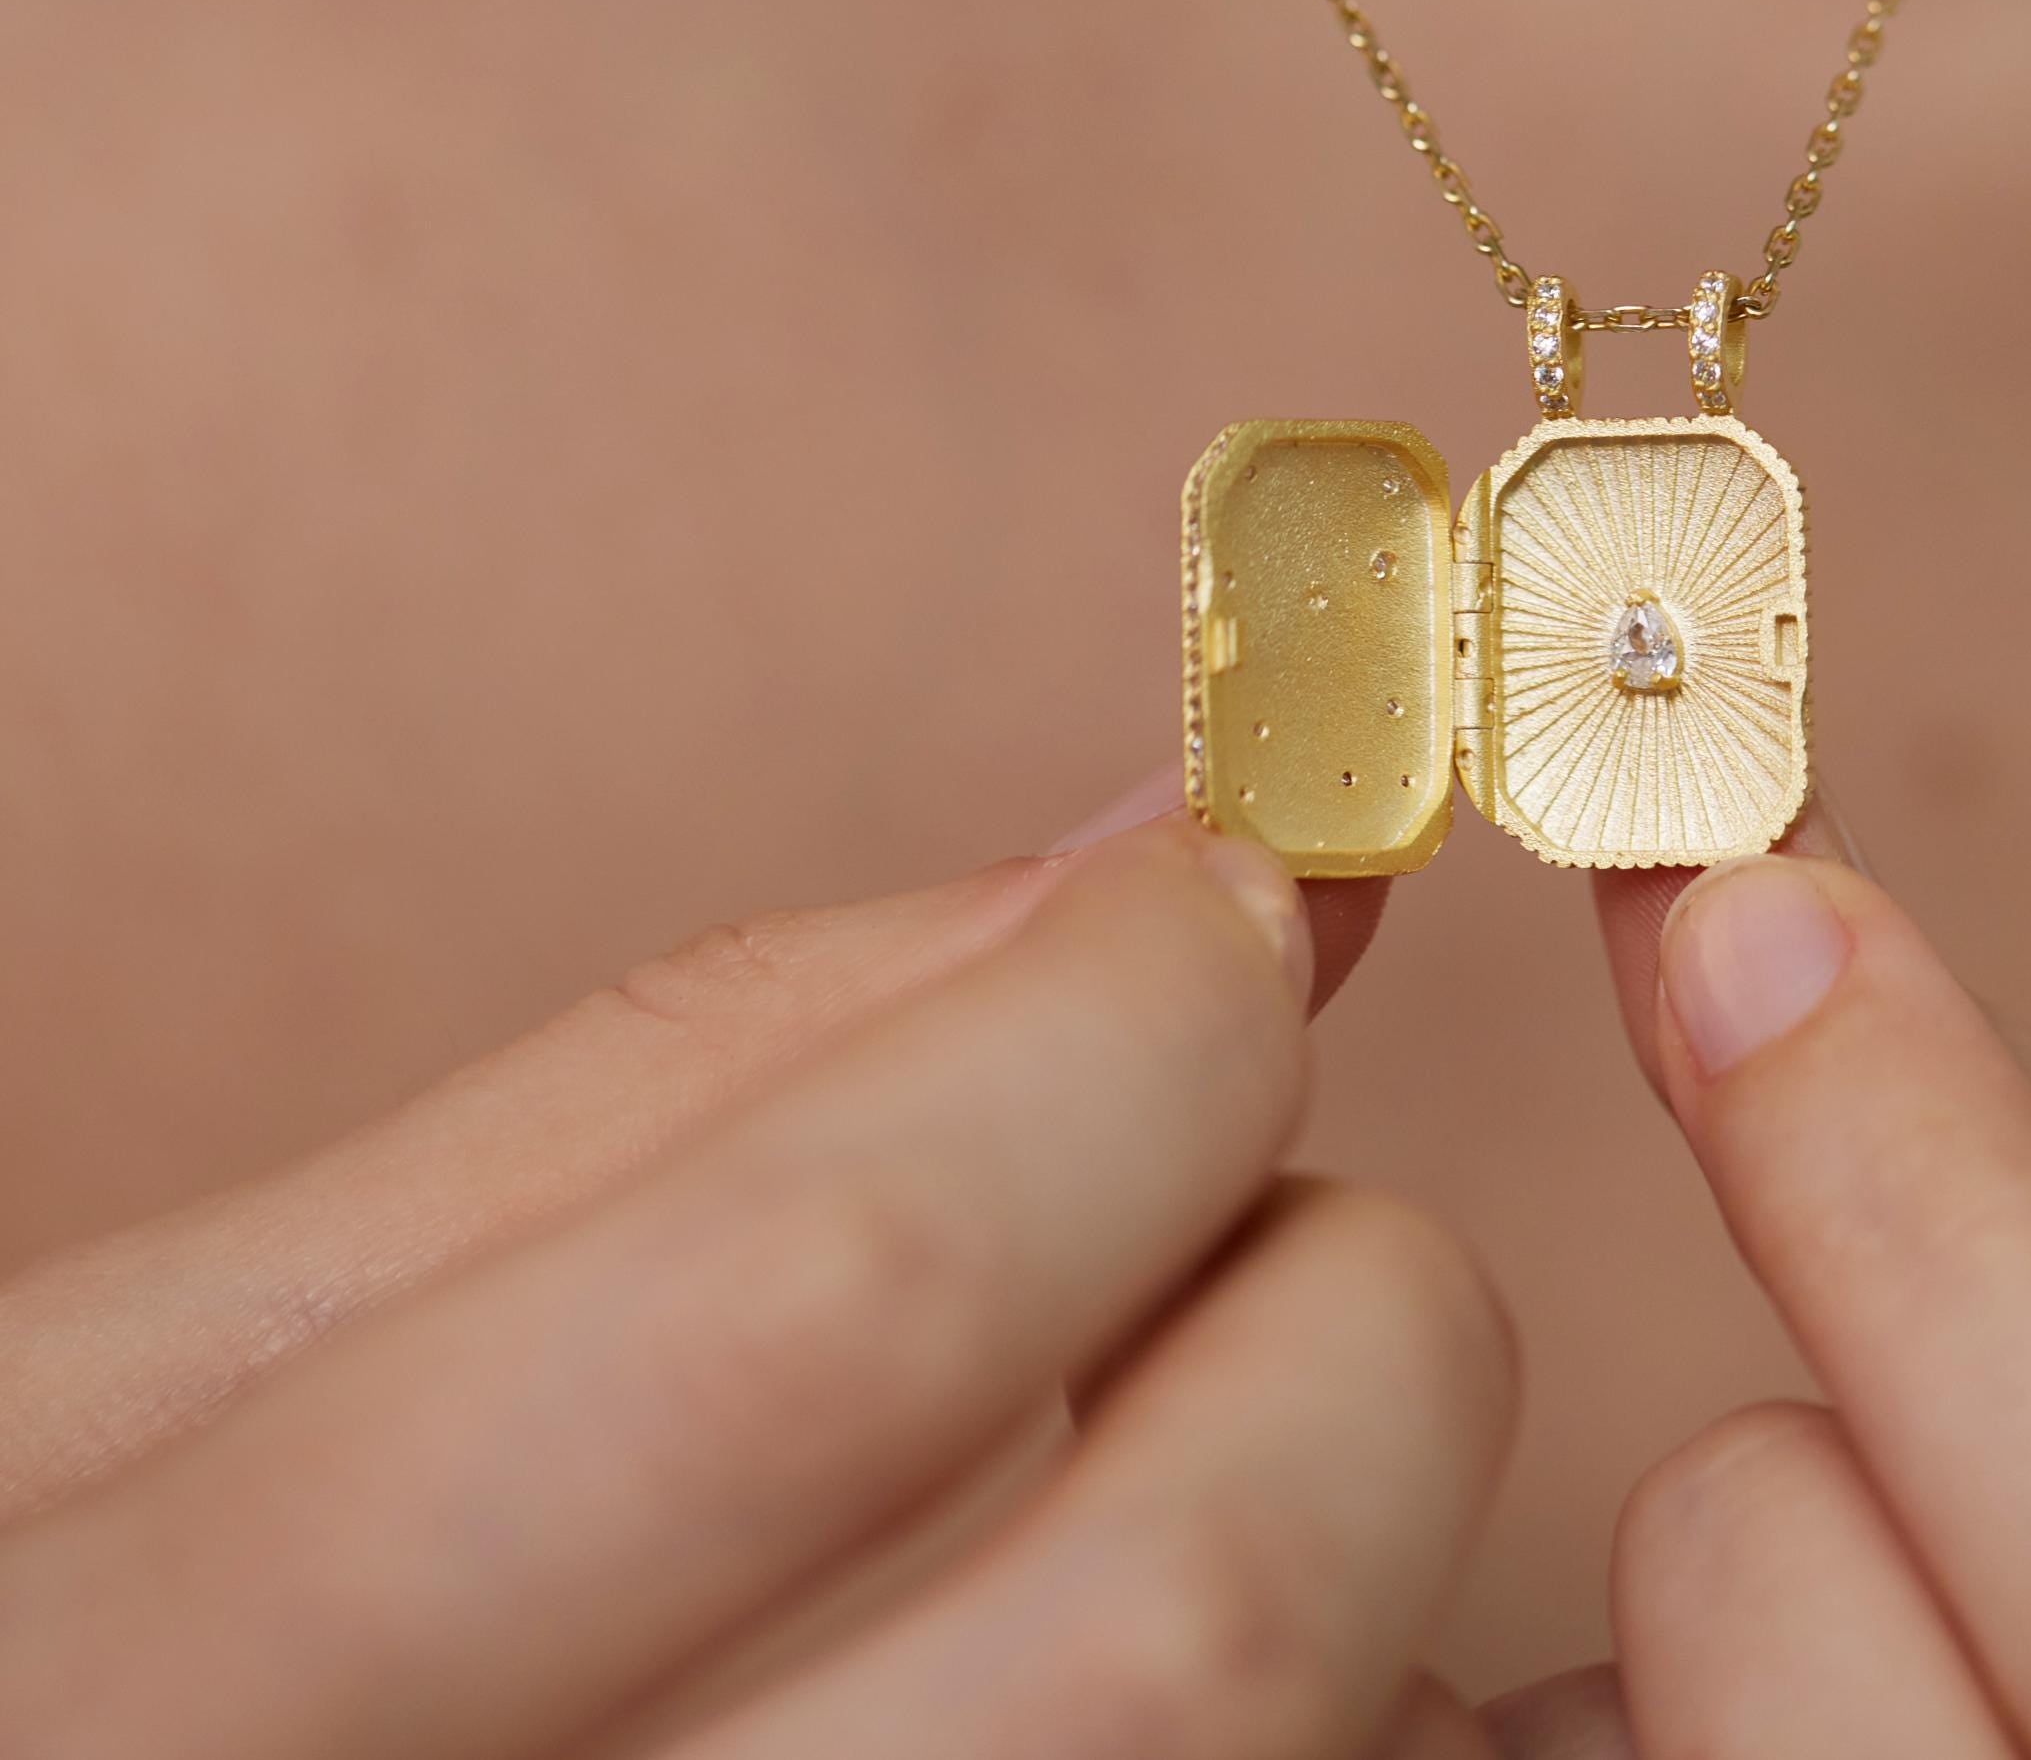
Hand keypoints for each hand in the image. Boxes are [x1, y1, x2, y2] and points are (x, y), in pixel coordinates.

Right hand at [0, 797, 1514, 1759]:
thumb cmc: (55, 1697)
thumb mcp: (162, 1376)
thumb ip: (673, 1084)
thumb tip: (1142, 856)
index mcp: (198, 1719)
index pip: (836, 1313)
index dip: (1124, 1038)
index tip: (1216, 905)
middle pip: (1181, 1634)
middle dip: (1337, 1325)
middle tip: (1242, 1226)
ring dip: (1384, 1560)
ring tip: (1217, 1468)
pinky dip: (1398, 1732)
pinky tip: (1260, 1663)